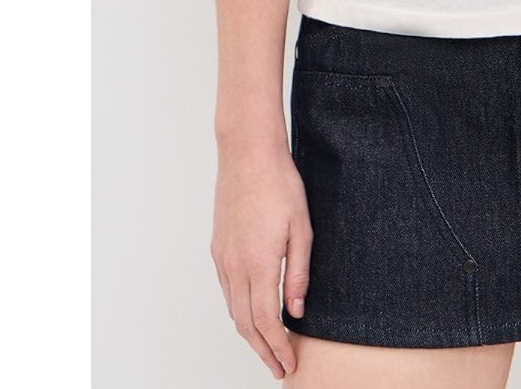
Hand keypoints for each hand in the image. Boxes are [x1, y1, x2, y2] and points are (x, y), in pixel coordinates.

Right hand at [211, 147, 311, 380]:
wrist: (247, 154)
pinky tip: (252, 313)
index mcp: (259, 264)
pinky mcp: (218, 249)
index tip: (289, 364)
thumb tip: (297, 311)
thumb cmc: (279, 184)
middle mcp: (235, 267)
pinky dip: (239, 311)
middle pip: (245, 325)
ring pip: (233, 310)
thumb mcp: (302, 228)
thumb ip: (299, 273)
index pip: (266, 322)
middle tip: (279, 367)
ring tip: (269, 347)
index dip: (278, 348)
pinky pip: (226, 291)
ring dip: (250, 334)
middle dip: (263, 351)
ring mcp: (223, 258)